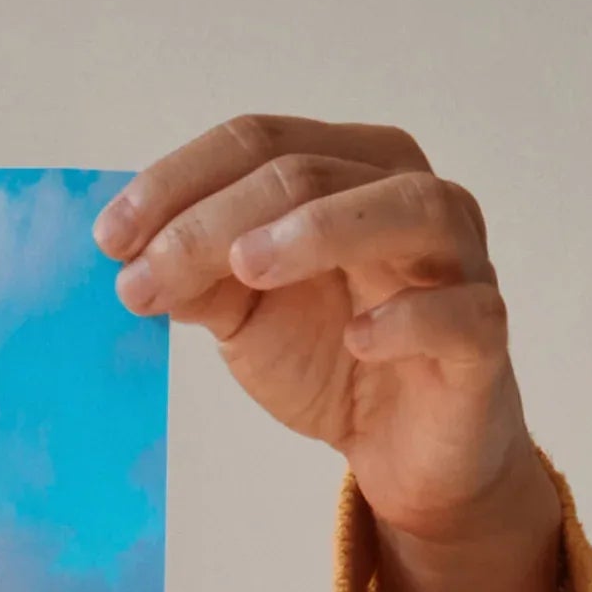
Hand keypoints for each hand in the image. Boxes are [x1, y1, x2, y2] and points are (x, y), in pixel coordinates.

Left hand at [99, 115, 583, 591]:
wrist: (403, 448)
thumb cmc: (331, 356)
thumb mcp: (245, 314)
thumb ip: (199, 278)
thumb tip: (134, 259)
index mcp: (349, 170)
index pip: (261, 142)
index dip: (179, 182)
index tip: (109, 239)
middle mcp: (410, 196)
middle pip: (312, 171)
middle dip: (216, 220)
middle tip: (145, 274)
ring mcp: (458, 261)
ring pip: (407, 209)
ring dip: (321, 230)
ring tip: (246, 267)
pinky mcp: (482, 336)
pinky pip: (460, 311)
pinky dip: (409, 317)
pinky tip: (358, 337)